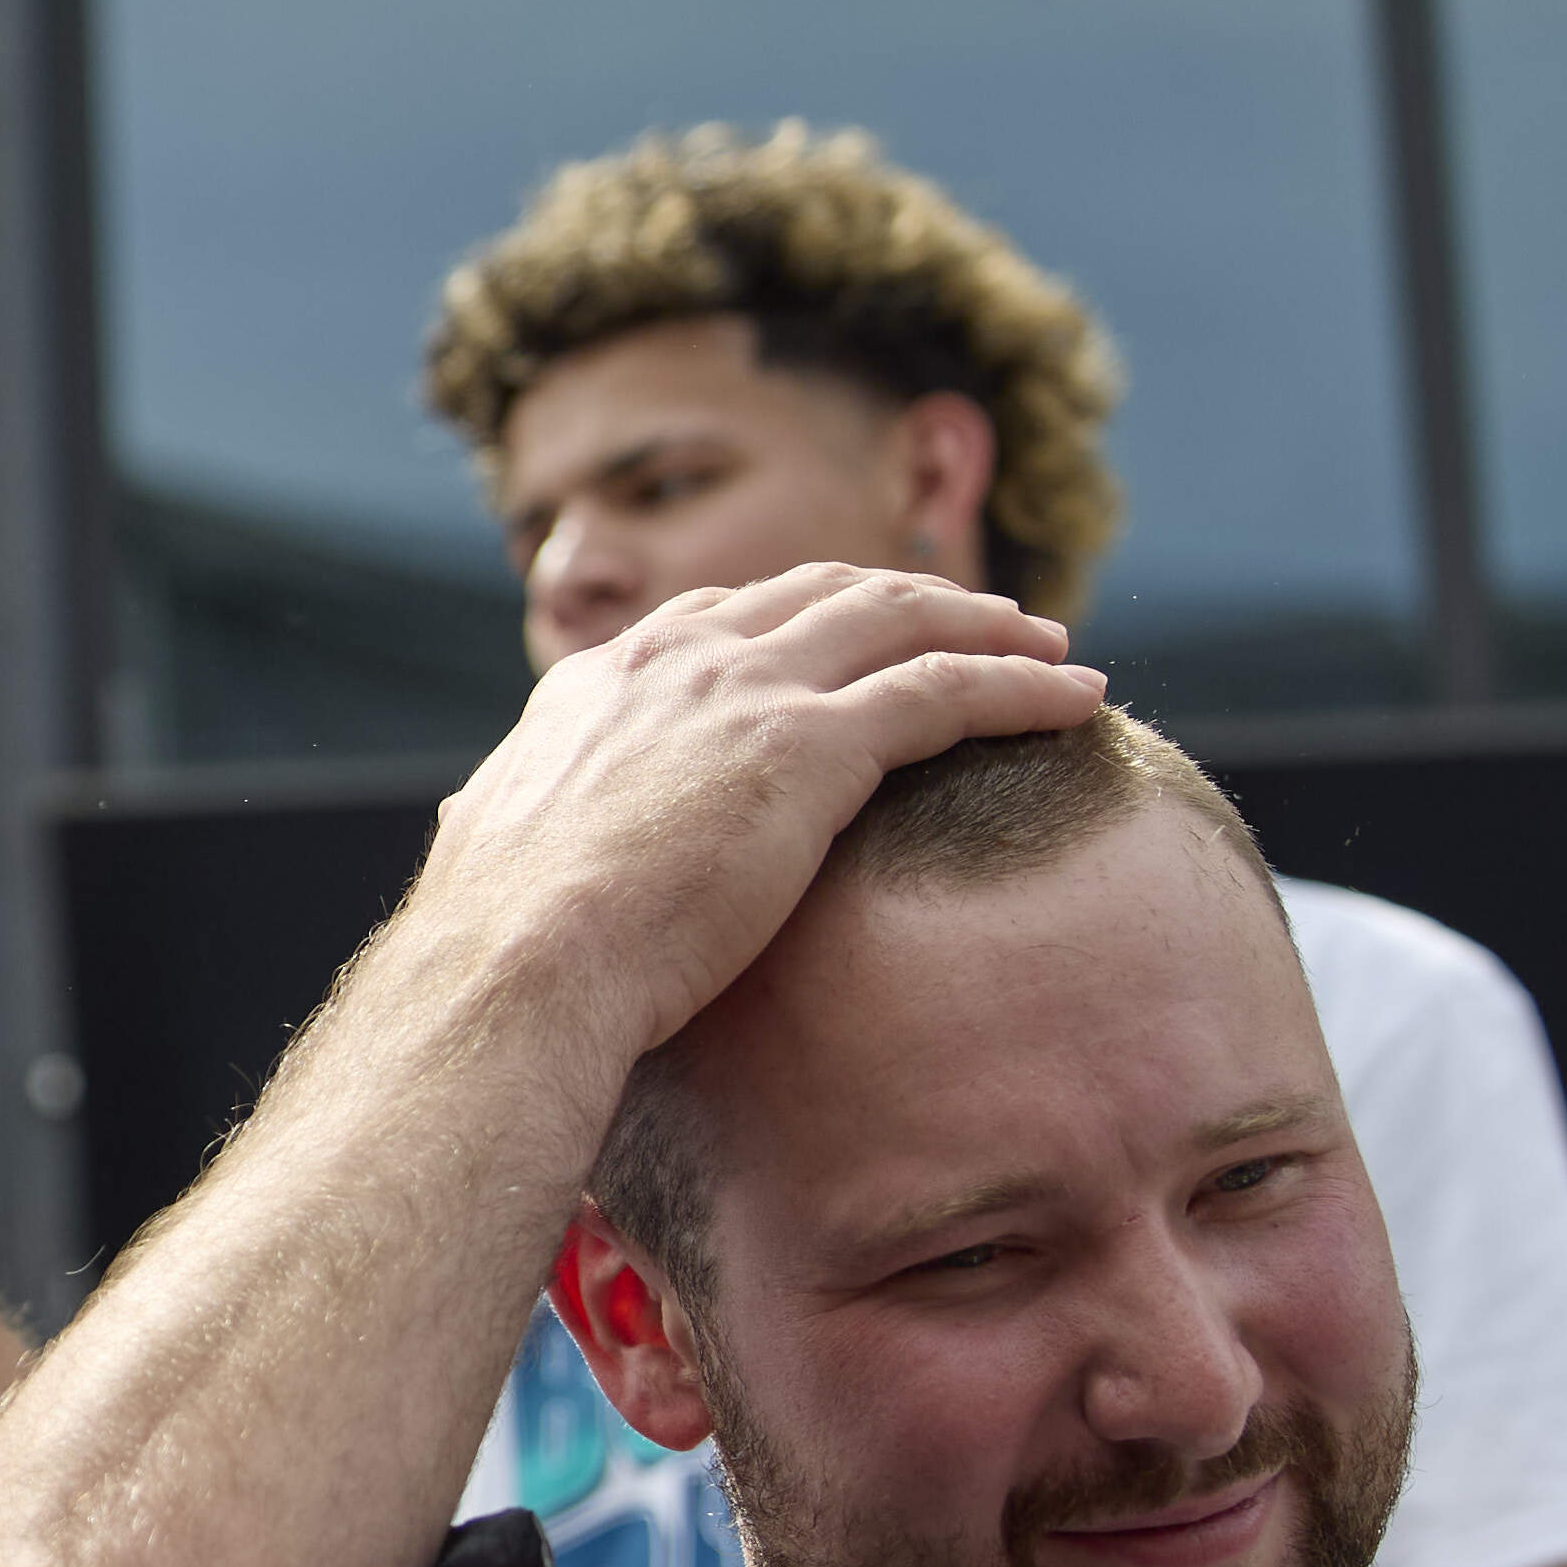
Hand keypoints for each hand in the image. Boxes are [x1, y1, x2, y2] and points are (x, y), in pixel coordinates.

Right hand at [407, 561, 1102, 1065]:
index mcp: (600, 685)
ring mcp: (746, 692)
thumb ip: (520, 830)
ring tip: (1048, 645)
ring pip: (900, 622)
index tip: (855, 637)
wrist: (514, 972)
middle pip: (822, 594)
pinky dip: (1024, 684)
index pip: (723, 619)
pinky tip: (1080, 696)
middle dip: (909, 599)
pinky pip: (949, 690)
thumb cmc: (500, 958)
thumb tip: (486, 847)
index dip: (805, 619)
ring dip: (987, 627)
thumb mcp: (498, 862)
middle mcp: (675, 661)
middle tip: (979, 619)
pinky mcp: (813, 743)